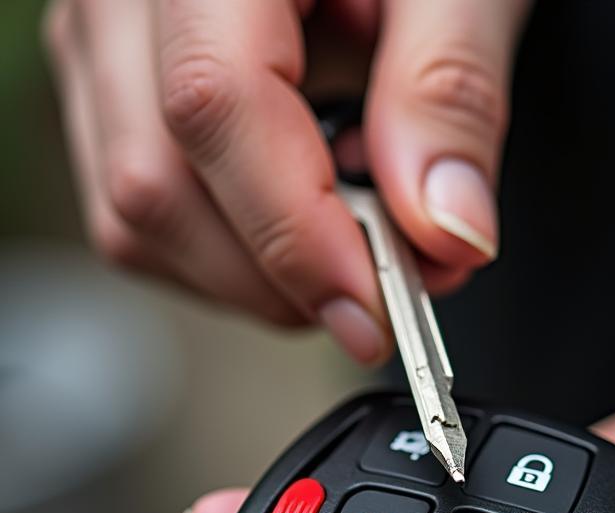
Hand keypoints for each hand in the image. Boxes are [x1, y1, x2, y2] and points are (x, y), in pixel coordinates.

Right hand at [43, 0, 529, 360]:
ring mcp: (103, 41)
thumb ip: (449, 95)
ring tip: (353, 234)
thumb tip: (444, 234)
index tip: (378, 309)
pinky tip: (302, 208)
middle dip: (284, 278)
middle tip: (392, 290)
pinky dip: (233, 248)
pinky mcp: (114, 86)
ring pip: (138, 215)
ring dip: (258, 273)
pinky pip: (146, 207)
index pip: (215, 107)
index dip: (298, 233)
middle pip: (159, 184)